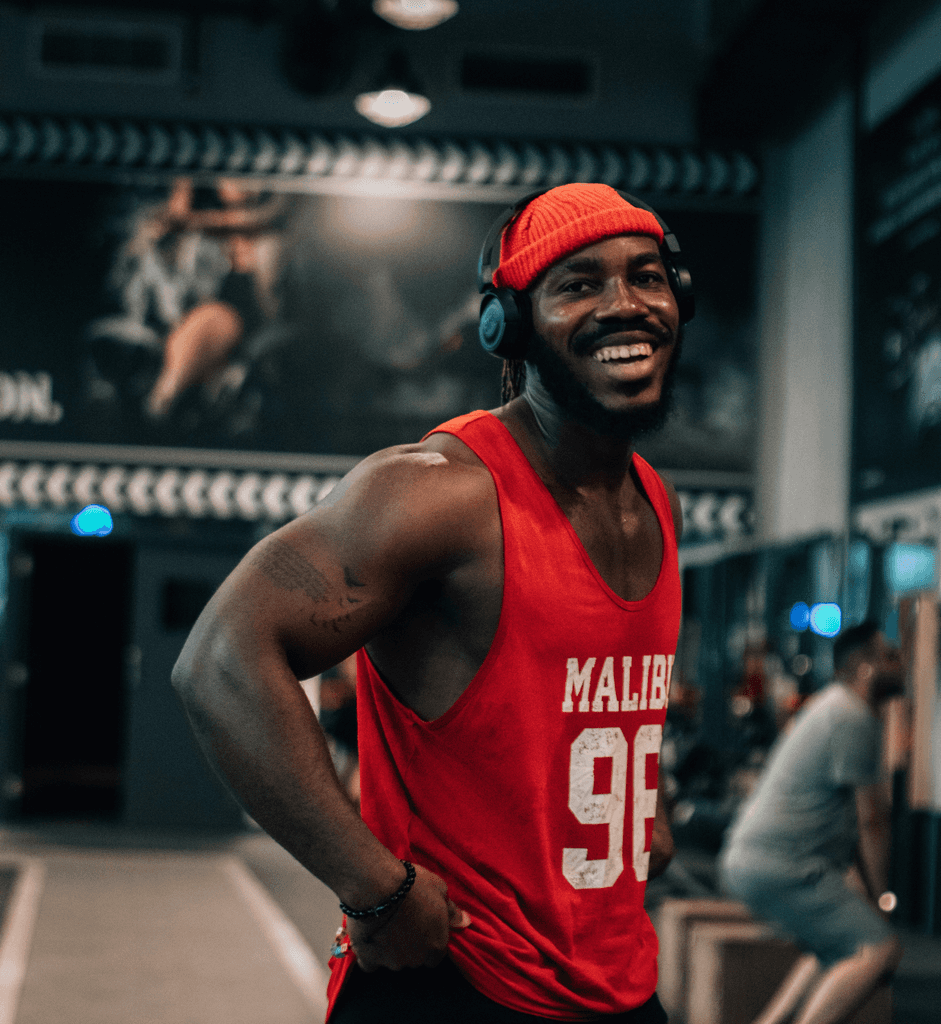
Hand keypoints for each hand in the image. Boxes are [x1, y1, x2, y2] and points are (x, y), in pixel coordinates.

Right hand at [348, 864, 470, 971]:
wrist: (379, 887)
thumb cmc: (413, 885)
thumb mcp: (440, 889)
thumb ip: (452, 911)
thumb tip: (465, 922)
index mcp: (436, 946)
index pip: (436, 954)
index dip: (429, 940)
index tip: (422, 926)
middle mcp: (416, 959)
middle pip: (415, 958)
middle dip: (411, 944)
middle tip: (403, 921)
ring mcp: (391, 962)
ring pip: (393, 960)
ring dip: (391, 948)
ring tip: (384, 924)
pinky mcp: (368, 959)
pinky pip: (370, 963)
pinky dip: (370, 953)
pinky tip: (369, 937)